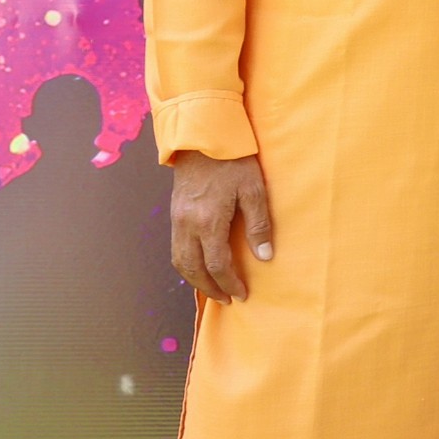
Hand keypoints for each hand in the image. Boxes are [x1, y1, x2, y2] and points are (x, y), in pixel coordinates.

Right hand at [169, 152, 272, 302]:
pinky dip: (186, 265)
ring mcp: (177, 220)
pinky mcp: (174, 214)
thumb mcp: (254, 189)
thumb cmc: (233, 161)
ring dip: (196, 280)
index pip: (217, 264)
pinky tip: (199, 267)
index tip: (242, 294)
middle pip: (194, 269)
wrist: (202, 138)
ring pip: (180, 262)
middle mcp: (187, 225)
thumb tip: (264, 257)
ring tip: (213, 289)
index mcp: (208, 221)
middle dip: (211, 288)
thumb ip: (259, 224)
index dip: (229, 283)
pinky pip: (175, 249)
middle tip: (228, 300)